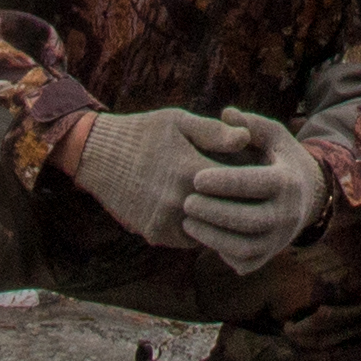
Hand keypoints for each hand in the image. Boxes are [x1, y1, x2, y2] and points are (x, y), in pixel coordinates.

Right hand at [70, 103, 254, 247]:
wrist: (97, 155)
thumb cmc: (142, 132)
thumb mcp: (178, 121)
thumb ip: (214, 132)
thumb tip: (246, 138)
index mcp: (190, 170)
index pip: (239, 183)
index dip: (252, 179)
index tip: (263, 175)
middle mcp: (180, 201)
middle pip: (228, 211)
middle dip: (242, 204)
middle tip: (258, 198)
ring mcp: (166, 221)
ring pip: (210, 230)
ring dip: (221, 221)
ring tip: (236, 208)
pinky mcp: (156, 234)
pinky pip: (190, 239)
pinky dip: (200, 230)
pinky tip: (208, 216)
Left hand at [179, 107, 331, 272]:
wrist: (307, 197)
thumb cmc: (279, 160)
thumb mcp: (273, 136)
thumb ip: (250, 125)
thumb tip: (227, 114)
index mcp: (287, 182)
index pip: (256, 184)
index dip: (225, 182)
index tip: (196, 178)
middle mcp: (287, 215)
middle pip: (249, 220)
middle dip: (215, 213)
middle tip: (186, 202)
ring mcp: (278, 240)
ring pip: (244, 247)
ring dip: (213, 236)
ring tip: (187, 221)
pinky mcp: (268, 257)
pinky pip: (242, 261)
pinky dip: (220, 251)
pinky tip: (201, 235)